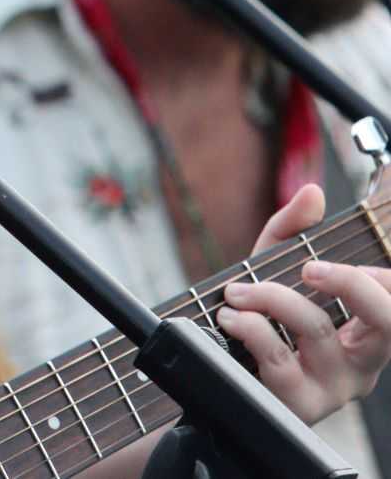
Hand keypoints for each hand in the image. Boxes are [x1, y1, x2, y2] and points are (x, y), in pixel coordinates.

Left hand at [214, 183, 390, 422]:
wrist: (222, 375)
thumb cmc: (260, 321)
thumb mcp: (274, 271)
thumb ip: (293, 231)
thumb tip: (312, 192)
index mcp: (370, 333)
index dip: (378, 277)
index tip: (330, 260)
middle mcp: (364, 363)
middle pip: (388, 321)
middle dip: (351, 284)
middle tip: (309, 267)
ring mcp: (334, 387)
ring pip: (318, 330)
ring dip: (271, 298)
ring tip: (237, 292)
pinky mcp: (298, 404)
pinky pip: (279, 359)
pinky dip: (251, 327)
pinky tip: (231, 316)